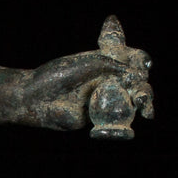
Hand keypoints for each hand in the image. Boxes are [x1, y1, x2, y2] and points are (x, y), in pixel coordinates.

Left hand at [23, 18, 152, 136]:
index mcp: (103, 61)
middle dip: (143, 85)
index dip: (139, 59)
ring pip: (131, 100)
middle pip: (135, 81)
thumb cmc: (57, 76)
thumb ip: (113, 66)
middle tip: (141, 90)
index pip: (129, 58)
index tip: (143, 62)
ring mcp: (103, 98)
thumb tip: (137, 75)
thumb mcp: (88, 65)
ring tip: (142, 102)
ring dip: (142, 100)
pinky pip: (118, 119)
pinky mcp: (98, 116)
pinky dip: (127, 119)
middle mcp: (106, 79)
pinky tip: (133, 116)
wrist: (35, 99)